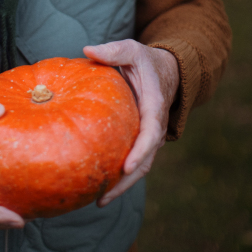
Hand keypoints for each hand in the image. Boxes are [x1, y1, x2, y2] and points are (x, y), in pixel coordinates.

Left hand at [82, 40, 179, 206]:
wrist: (164, 72)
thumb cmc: (145, 61)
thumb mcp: (132, 50)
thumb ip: (113, 51)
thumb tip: (87, 50)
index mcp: (154, 107)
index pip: (150, 135)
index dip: (140, 151)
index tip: (127, 166)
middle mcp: (154, 128)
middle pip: (144, 161)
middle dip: (126, 181)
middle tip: (103, 197)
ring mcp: (148, 138)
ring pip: (139, 168)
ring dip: (121, 185)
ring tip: (98, 201)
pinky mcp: (138, 141)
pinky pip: (130, 161)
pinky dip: (118, 176)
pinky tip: (96, 186)